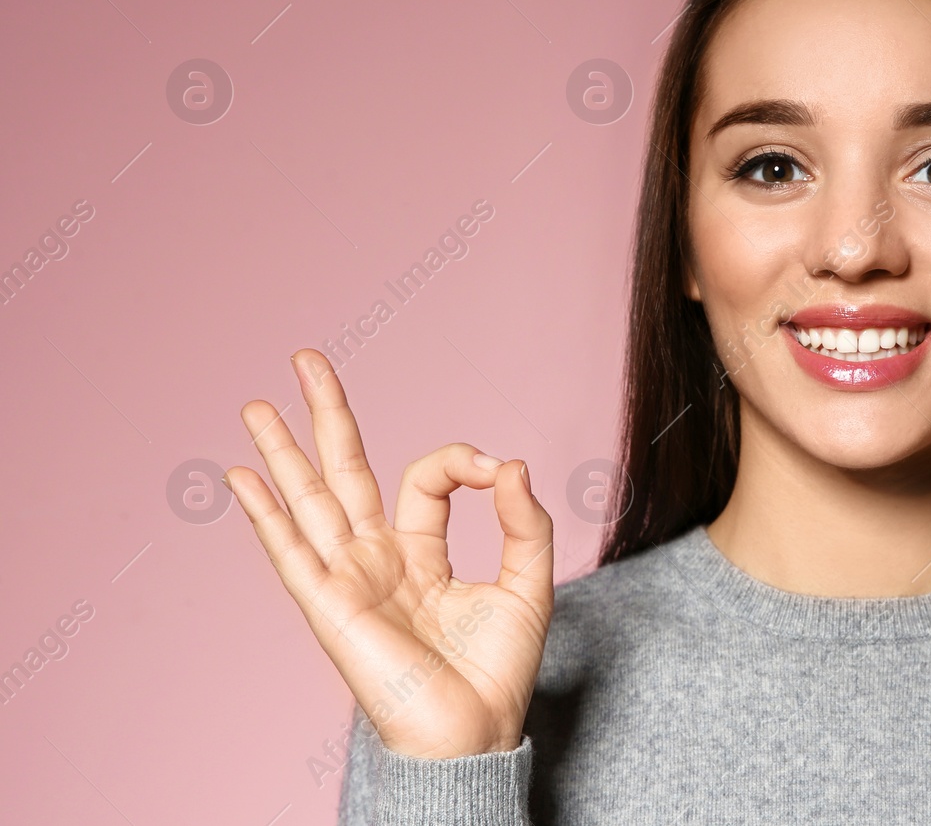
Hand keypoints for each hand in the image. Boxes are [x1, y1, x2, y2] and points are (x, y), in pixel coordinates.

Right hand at [225, 349, 554, 758]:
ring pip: (308, 500)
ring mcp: (348, 579)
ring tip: (256, 404)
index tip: (498, 472)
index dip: (462, 461)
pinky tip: (241, 476)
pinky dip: (265, 513)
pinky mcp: (330, 605)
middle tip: (304, 359)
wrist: (472, 733)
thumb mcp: (528, 582)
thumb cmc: (497, 670)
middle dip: (324, 415)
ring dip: (280, 451)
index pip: (427, 479)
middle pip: (343, 472)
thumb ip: (525, 521)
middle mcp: (377, 559)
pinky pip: (291, 551)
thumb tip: (512, 464)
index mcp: (421, 552)